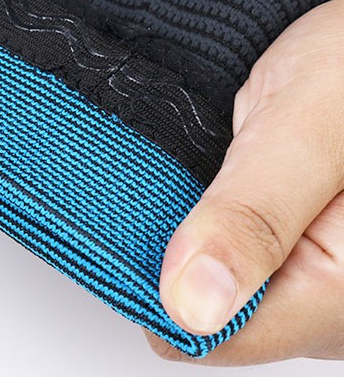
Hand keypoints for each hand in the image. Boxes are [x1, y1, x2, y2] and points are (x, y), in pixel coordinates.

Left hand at [145, 0, 343, 364]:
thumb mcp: (308, 132)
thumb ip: (254, 216)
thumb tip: (191, 306)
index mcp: (343, 293)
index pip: (219, 337)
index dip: (166, 291)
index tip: (146, 230)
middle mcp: (331, 299)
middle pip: (216, 316)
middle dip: (182, 256)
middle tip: (187, 185)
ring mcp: (311, 274)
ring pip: (217, 285)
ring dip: (192, 235)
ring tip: (200, 176)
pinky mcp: (293, 248)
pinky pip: (228, 257)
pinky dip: (204, 222)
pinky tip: (211, 183)